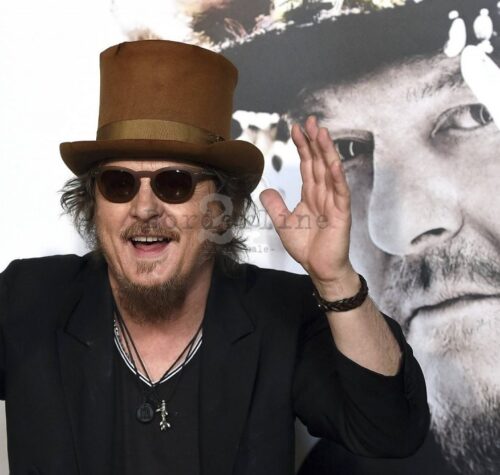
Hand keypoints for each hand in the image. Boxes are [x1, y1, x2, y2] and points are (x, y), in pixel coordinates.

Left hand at [260, 116, 356, 297]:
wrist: (320, 268)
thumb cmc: (307, 247)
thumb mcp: (284, 223)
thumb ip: (276, 205)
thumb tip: (266, 189)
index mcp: (311, 194)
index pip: (308, 165)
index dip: (303, 146)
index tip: (297, 128)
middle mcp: (324, 194)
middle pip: (319, 162)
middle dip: (315, 141)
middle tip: (311, 120)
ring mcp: (334, 202)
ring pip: (330, 172)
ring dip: (327, 152)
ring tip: (321, 133)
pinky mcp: (342, 214)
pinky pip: (341, 193)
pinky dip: (338, 178)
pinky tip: (334, 163)